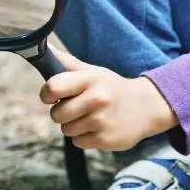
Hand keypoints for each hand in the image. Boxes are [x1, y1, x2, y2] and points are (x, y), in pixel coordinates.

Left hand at [38, 49, 178, 150]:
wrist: (146, 107)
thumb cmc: (111, 88)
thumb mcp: (92, 72)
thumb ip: (66, 63)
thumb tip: (43, 47)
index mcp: (89, 79)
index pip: (53, 87)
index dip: (46, 94)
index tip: (51, 96)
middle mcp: (96, 99)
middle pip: (56, 114)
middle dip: (62, 113)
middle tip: (77, 107)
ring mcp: (102, 121)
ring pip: (66, 130)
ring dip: (74, 126)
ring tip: (91, 117)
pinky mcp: (106, 140)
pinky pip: (78, 143)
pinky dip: (85, 138)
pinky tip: (99, 128)